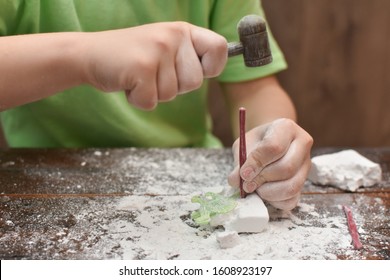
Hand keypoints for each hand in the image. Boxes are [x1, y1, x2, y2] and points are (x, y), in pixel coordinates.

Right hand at [82, 22, 227, 109]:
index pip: (220, 48)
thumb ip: (188, 56)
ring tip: (138, 75)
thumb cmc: (132, 56)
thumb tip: (214, 68)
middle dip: (175, 87)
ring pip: (172, 94)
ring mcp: (157, 50)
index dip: (213, 66)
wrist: (90, 54)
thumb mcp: (164, 47)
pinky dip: (138, 100)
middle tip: (153, 73)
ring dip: (154, 93)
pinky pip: (152, 102)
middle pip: (195, 82)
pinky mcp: (141, 68)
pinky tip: (128, 83)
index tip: (198, 70)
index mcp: (182, 30)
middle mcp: (173, 36)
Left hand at [228, 118, 312, 209]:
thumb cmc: (256, 143)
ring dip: (268, 192)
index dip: (256, 163)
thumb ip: (239, 162)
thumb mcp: (244, 145)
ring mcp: (306, 165)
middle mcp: (302, 144)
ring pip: (292, 186)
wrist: (268, 144)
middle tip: (247, 184)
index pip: (274, 147)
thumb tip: (235, 180)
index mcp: (286, 128)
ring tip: (255, 188)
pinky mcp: (304, 183)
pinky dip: (275, 201)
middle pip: (286, 168)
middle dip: (262, 179)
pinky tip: (264, 193)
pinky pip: (292, 199)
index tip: (243, 173)